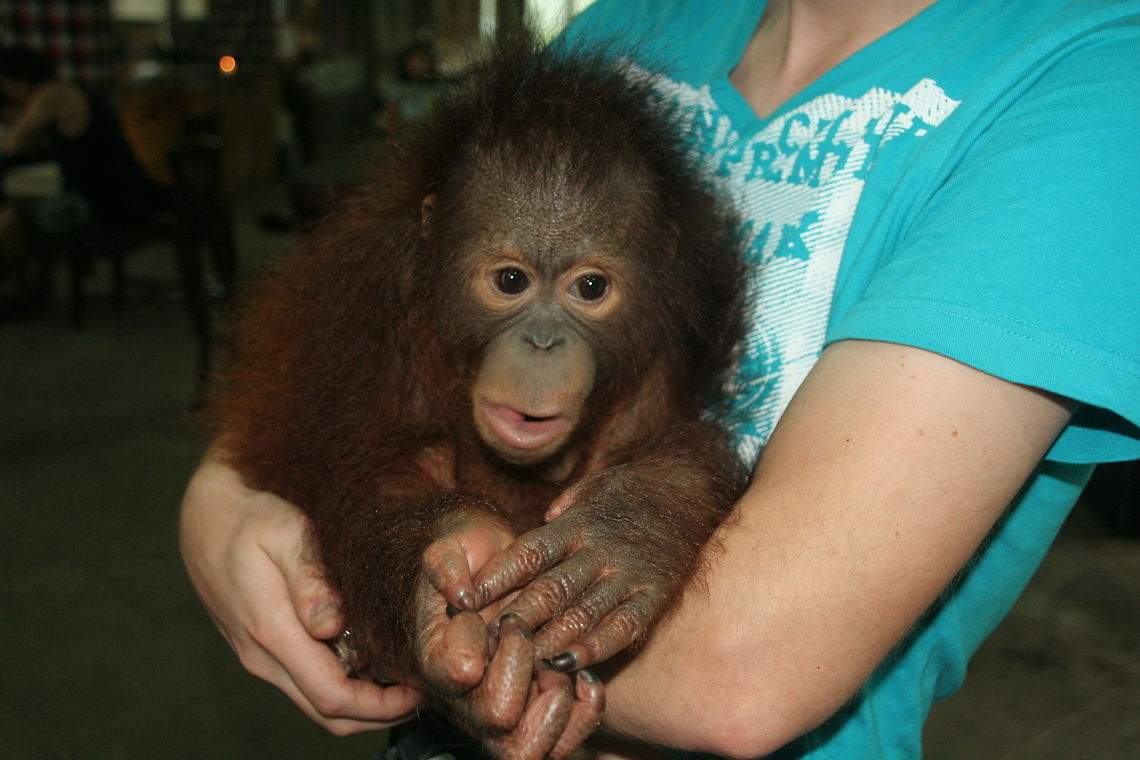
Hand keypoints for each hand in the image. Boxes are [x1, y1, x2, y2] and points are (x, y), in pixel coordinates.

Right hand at [178, 449, 427, 733]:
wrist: (205, 515)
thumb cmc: (251, 516)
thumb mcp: (284, 532)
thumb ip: (310, 580)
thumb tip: (332, 625)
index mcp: (272, 631)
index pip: (331, 696)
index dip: (380, 705)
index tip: (419, 691)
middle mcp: (263, 656)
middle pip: (327, 713)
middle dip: (379, 713)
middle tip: (422, 691)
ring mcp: (260, 656)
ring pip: (316, 701)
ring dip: (363, 701)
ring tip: (405, 676)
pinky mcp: (262, 649)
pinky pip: (306, 682)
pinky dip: (343, 683)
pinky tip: (372, 657)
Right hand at [416, 513, 604, 757]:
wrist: (499, 572)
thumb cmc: (472, 560)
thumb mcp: (450, 550)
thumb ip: (447, 568)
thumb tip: (464, 599)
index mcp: (438, 660)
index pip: (455, 675)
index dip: (480, 645)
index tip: (489, 615)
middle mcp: (466, 699)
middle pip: (496, 719)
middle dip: (522, 667)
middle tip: (524, 632)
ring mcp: (504, 713)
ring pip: (525, 751)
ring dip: (554, 701)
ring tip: (557, 664)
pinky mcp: (540, 718)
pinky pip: (563, 745)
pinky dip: (584, 713)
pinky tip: (587, 677)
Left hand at [474, 471, 681, 671]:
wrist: (695, 486)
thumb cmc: (635, 490)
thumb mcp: (595, 486)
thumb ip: (565, 505)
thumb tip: (540, 519)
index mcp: (577, 524)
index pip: (527, 553)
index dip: (494, 578)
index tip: (464, 600)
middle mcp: (599, 550)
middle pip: (548, 590)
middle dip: (513, 619)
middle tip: (481, 644)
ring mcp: (628, 574)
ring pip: (580, 614)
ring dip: (546, 641)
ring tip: (517, 663)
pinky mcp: (655, 594)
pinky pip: (622, 626)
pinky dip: (594, 648)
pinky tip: (568, 664)